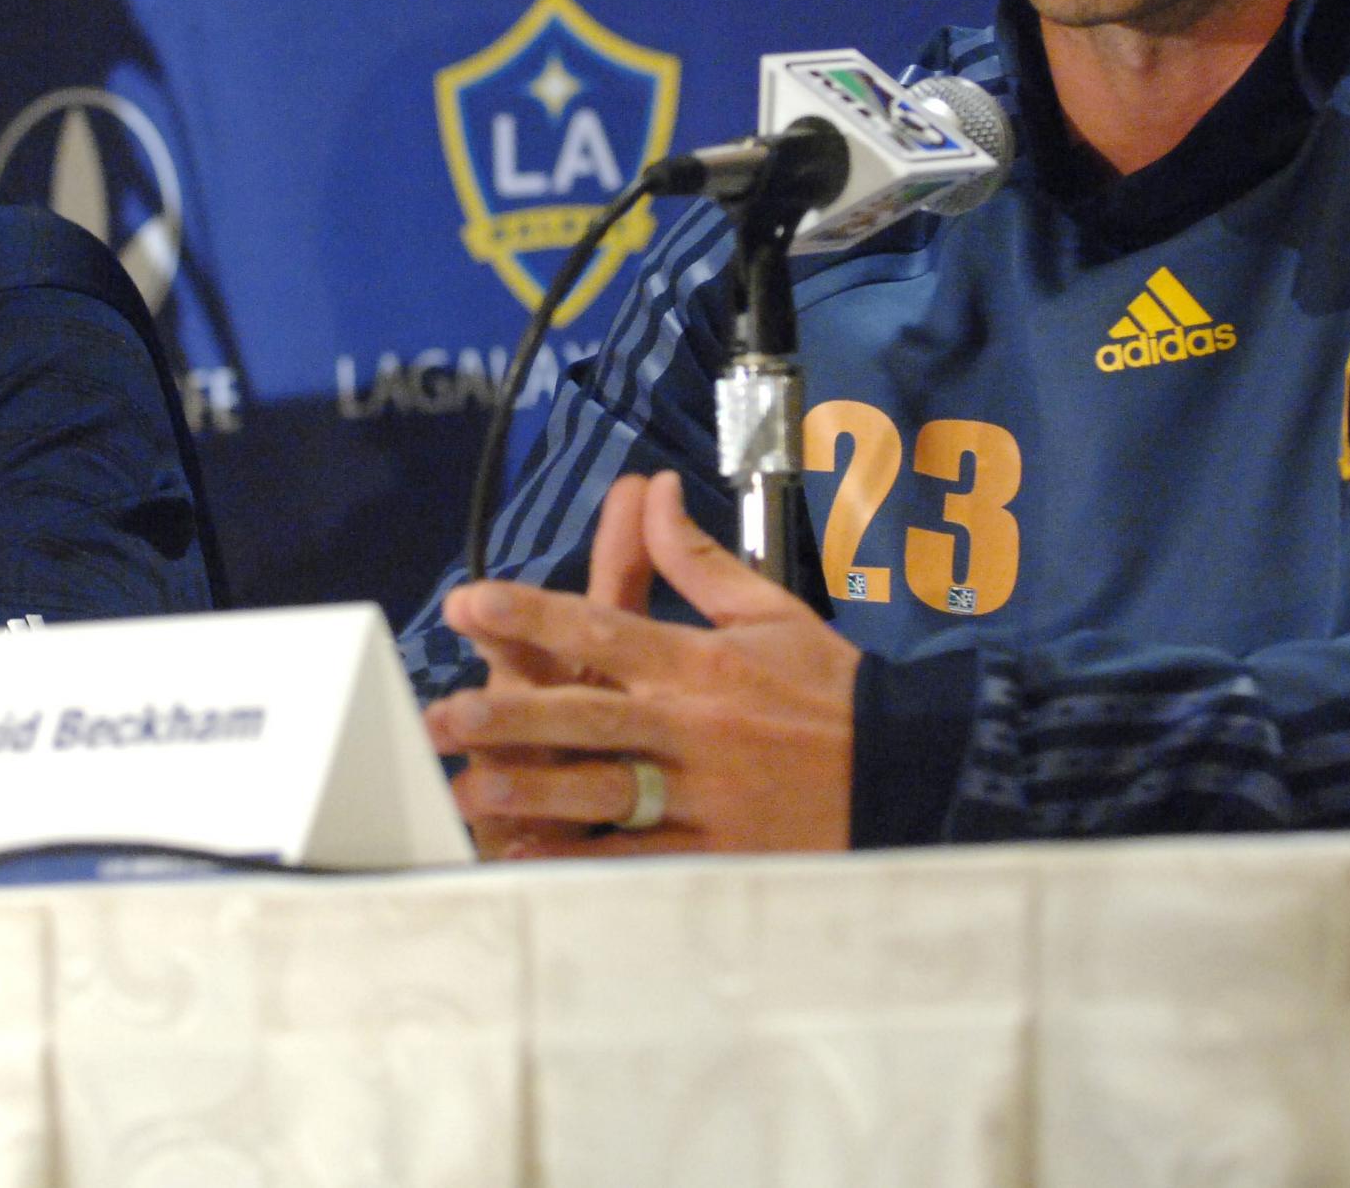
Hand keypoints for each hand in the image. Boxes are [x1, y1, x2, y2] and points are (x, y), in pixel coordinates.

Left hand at [424, 472, 860, 856]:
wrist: (907, 769)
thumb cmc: (828, 687)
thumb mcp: (768, 610)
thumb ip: (697, 558)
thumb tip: (653, 491)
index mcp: (701, 660)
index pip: (603, 626)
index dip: (531, 611)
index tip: (469, 599)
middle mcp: (695, 725)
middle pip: (588, 713)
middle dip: (511, 714)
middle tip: (442, 714)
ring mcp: (705, 793)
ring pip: (607, 789)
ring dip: (537, 788)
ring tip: (471, 788)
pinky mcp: (718, 851)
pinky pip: (641, 857)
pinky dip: (584, 858)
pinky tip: (530, 856)